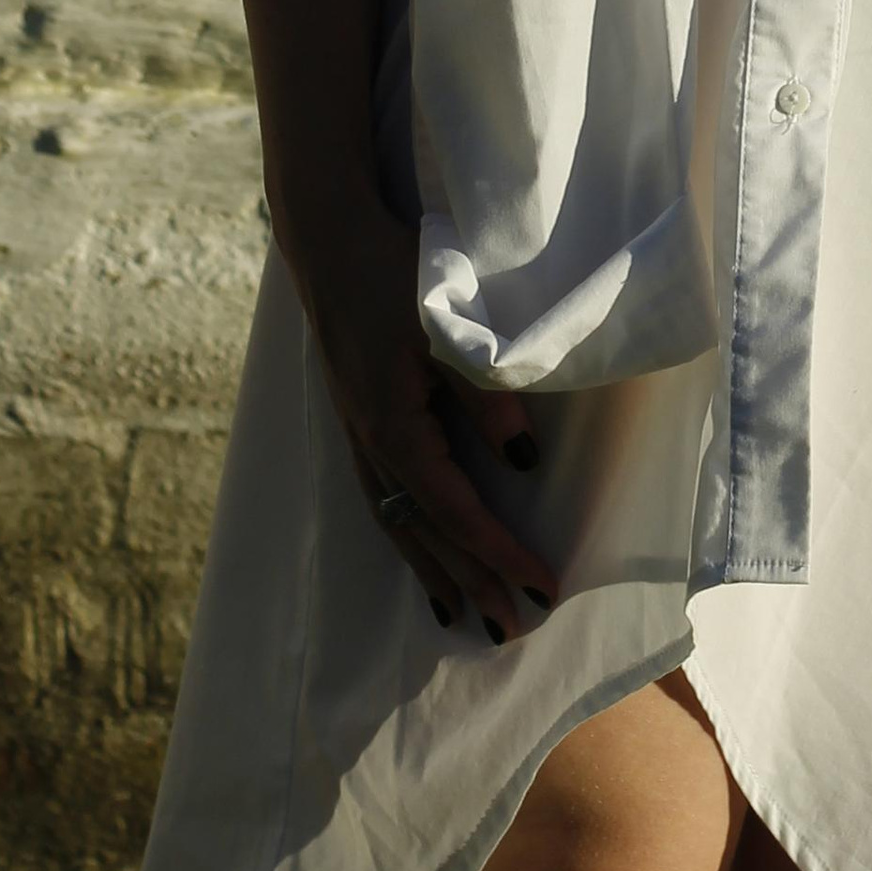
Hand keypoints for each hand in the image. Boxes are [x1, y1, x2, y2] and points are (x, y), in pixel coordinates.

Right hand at [286, 190, 560, 642]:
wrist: (329, 242)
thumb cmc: (393, 275)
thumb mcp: (444, 326)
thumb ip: (486, 392)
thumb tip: (524, 458)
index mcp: (394, 430)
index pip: (456, 510)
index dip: (500, 552)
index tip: (542, 586)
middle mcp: (371, 446)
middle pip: (425, 533)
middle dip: (471, 581)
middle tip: (513, 629)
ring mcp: (357, 436)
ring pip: (398, 524)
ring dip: (434, 572)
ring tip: (462, 617)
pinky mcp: (355, 422)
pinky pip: (381, 501)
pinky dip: (405, 539)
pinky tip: (418, 553)